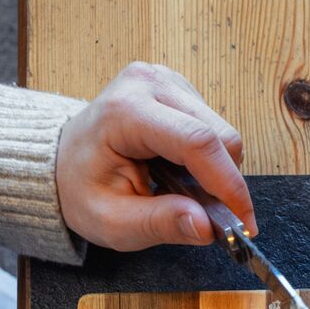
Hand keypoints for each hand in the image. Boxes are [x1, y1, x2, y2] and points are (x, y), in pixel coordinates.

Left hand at [55, 61, 255, 250]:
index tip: (244, 224)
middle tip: (215, 217)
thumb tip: (208, 227)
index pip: (198, 143)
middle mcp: (148, 84)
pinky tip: (183, 170)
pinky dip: (211, 158)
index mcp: (125, 112)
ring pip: (225, 133)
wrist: (64, 160)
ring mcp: (164, 81)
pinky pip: (216, 128)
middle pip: (221, 136)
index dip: (230, 186)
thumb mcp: (112, 222)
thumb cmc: (83, 188)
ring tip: (186, 191)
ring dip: (219, 171)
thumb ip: (160, 224)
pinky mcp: (177, 87)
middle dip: (227, 183)